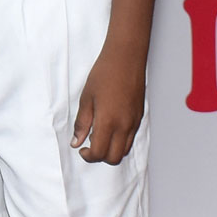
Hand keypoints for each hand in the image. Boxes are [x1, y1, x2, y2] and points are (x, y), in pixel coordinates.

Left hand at [72, 44, 147, 164]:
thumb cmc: (105, 73)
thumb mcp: (86, 98)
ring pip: (124, 150)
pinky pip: (131, 138)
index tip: (81, 149)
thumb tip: (76, 141)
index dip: (88, 156)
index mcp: (108, 122)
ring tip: (99, 135)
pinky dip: (120, 140)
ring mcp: (134, 122)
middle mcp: (124, 125)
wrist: (126, 58)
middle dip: (100, 157)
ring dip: (111, 149)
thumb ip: (82, 123)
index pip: (99, 153)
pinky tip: (110, 127)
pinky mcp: (139, 116)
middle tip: (89, 146)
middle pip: (114, 158)